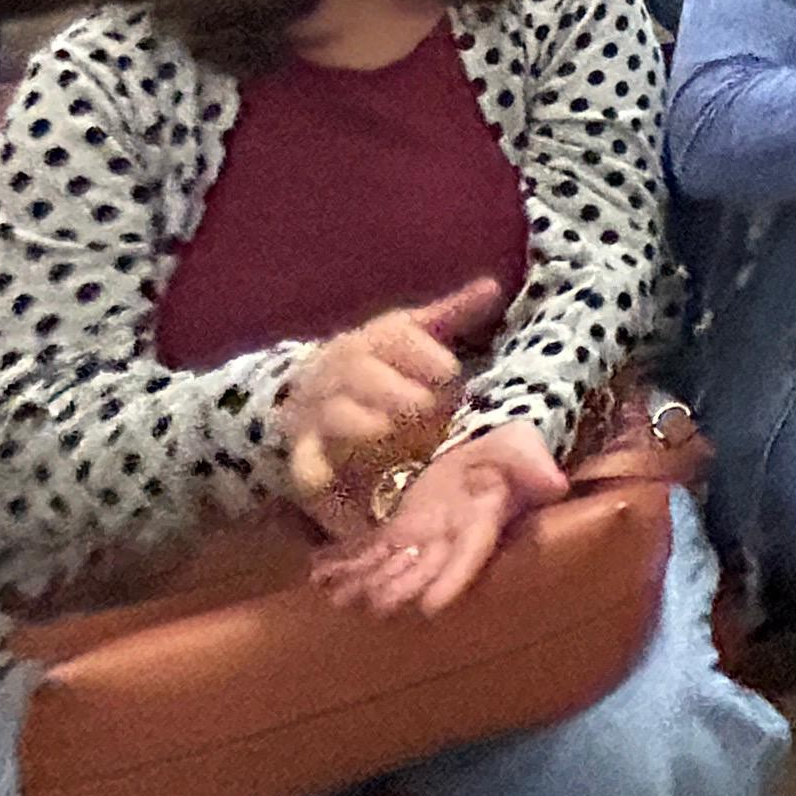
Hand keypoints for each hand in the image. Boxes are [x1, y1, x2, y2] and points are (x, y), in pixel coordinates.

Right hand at [280, 276, 509, 501]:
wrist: (302, 390)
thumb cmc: (376, 360)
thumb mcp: (410, 331)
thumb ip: (452, 314)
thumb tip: (493, 286)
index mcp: (373, 341)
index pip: (399, 343)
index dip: (427, 360)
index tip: (451, 375)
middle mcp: (342, 373)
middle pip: (365, 378)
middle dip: (396, 393)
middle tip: (426, 410)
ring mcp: (320, 414)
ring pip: (337, 419)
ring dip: (360, 427)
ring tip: (387, 437)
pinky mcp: (305, 455)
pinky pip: (309, 471)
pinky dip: (325, 487)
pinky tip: (354, 510)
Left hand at [311, 425, 565, 619]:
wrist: (487, 449)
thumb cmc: (511, 450)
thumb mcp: (525, 450)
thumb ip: (534, 467)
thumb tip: (554, 485)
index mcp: (483, 523)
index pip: (469, 557)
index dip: (451, 581)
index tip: (431, 606)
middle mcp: (451, 540)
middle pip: (424, 569)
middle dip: (401, 588)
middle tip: (375, 605)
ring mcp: (423, 538)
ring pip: (393, 565)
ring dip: (367, 582)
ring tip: (339, 596)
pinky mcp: (402, 529)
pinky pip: (373, 549)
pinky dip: (349, 561)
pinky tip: (321, 574)